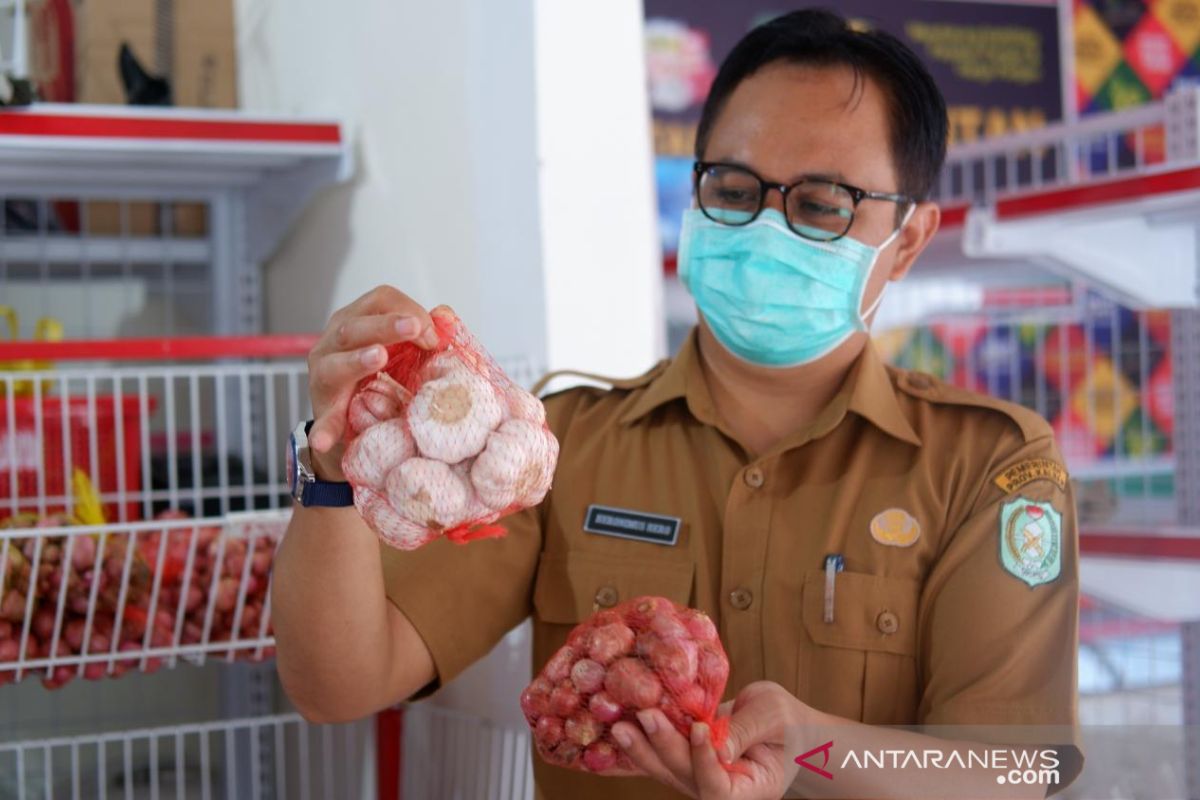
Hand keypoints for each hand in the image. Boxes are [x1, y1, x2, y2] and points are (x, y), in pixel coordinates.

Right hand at [305, 285, 439, 479]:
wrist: (353, 425)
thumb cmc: (379, 380)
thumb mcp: (401, 354)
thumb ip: (422, 335)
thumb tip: (446, 316)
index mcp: (356, 321)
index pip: (379, 300)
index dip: (408, 308)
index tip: (432, 333)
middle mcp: (333, 343)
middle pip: (355, 325)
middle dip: (386, 325)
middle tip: (414, 328)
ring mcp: (323, 376)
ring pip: (336, 363)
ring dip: (357, 360)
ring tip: (378, 358)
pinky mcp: (324, 410)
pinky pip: (325, 421)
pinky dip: (326, 429)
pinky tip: (326, 439)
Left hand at [609, 681, 804, 798]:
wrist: (784, 726)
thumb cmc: (788, 723)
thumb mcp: (774, 717)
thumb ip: (745, 730)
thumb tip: (715, 745)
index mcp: (750, 789)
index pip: (719, 786)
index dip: (704, 760)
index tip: (699, 728)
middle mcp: (720, 790)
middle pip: (685, 777)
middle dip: (664, 747)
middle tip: (645, 716)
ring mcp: (699, 778)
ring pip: (667, 769)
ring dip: (643, 747)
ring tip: (621, 725)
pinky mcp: (686, 760)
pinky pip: (661, 755)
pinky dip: (641, 741)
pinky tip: (619, 726)